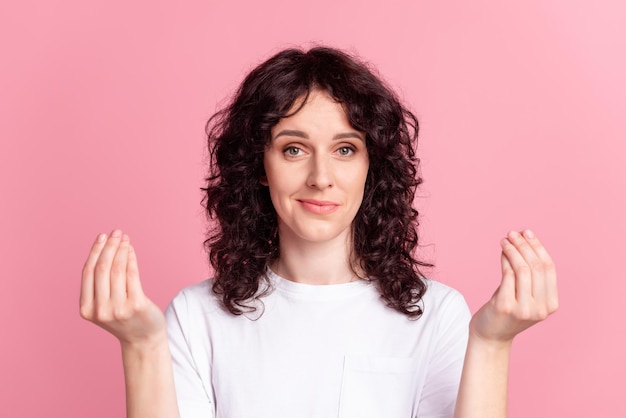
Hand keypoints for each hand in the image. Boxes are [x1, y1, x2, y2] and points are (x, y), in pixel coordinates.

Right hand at [80, 230, 166, 347]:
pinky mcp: (137, 305)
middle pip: (102, 269)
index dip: (95, 252)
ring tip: (124, 238)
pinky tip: (131, 250)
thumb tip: (104, 248)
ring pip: (117, 270)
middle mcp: (100, 310)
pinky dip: (131, 258)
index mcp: (86, 309)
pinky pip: (132, 275)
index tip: (102, 237)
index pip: (88, 273)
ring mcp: (118, 309)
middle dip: (109, 247)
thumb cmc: (123, 318)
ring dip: (121, 250)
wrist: (143, 339)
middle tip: (116, 233)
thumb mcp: (103, 305)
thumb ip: (99, 284)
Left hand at [470, 229, 558, 344]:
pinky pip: (508, 275)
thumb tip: (524, 239)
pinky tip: (501, 252)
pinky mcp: (506, 306)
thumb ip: (530, 274)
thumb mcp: (526, 294)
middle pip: (537, 267)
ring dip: (513, 250)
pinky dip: (505, 259)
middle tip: (513, 233)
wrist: (491, 336)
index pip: (549, 268)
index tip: (527, 233)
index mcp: (551, 304)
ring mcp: (524, 309)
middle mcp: (541, 308)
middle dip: (524, 245)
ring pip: (523, 269)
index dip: (538, 247)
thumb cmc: (507, 310)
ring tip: (504, 240)